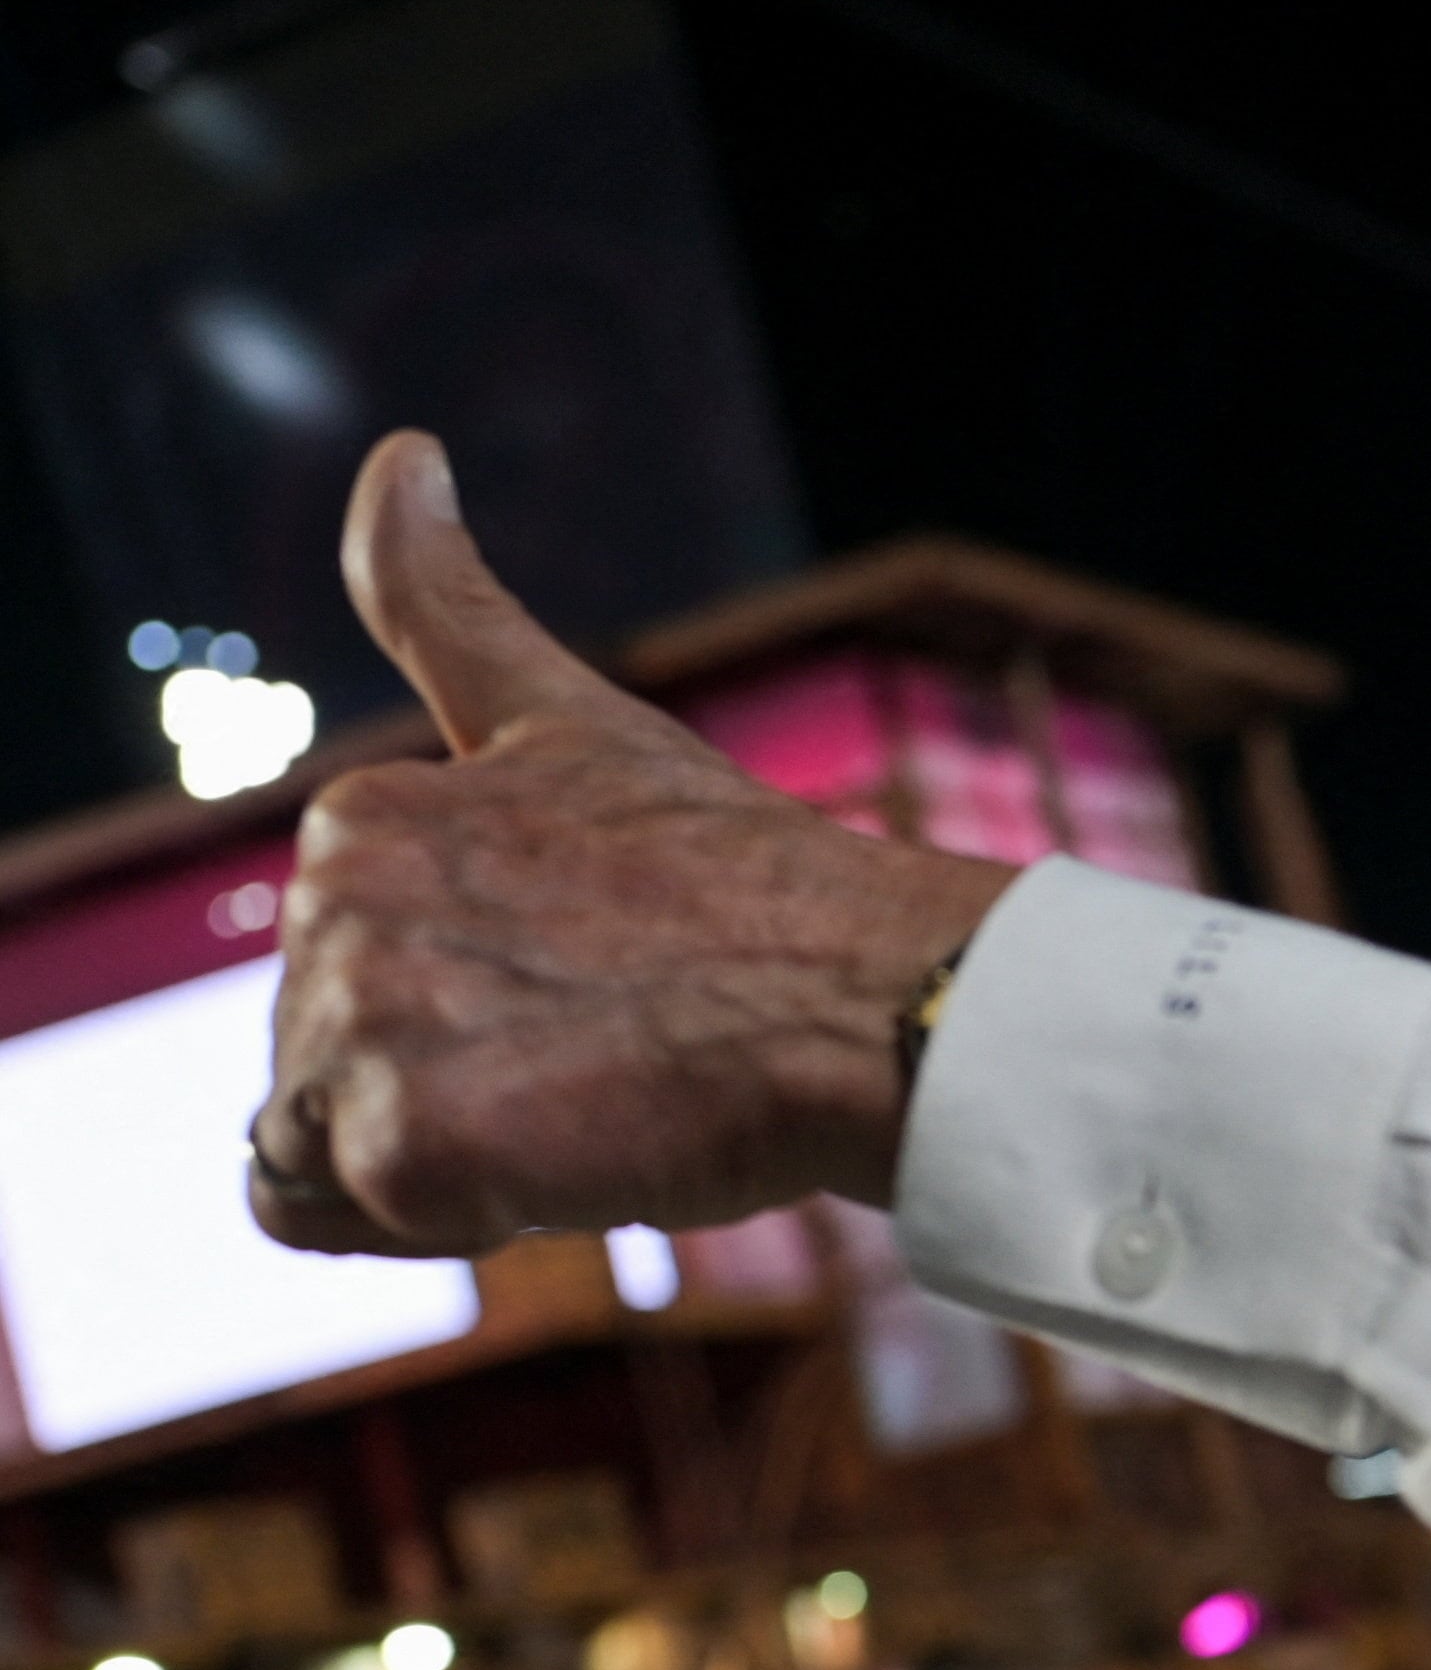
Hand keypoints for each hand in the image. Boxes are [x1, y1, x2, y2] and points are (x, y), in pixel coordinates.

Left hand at [249, 432, 1017, 1254]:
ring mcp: (361, 1019)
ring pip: (314, 1152)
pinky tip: (556, 1158)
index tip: (592, 991)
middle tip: (602, 1060)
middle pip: (314, 1069)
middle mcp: (333, 903)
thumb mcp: (573, 720)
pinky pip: (335, 1220)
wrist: (877, 1004)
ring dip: (445, 1159)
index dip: (463, 1018)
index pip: (342, 983)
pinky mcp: (398, 1135)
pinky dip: (442, 1217)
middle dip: (443, 1093)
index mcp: (364, 819)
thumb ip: (446, 599)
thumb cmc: (760, 890)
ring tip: (586, 1106)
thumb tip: (398, 450)